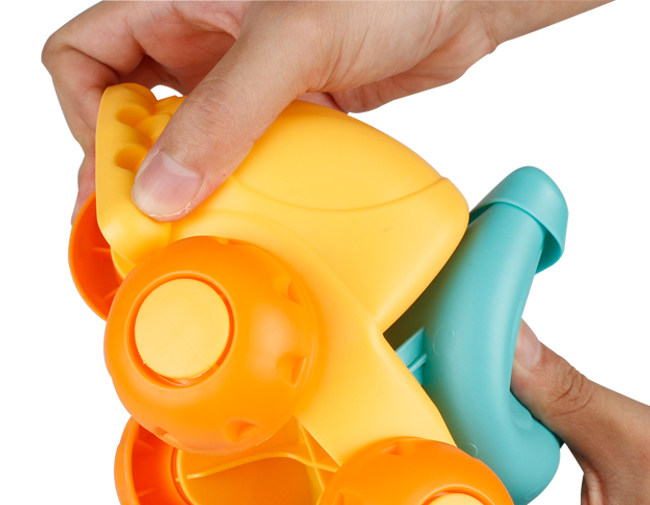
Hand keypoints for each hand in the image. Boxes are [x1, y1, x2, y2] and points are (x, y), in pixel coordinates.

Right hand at [42, 0, 606, 221]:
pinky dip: (236, 186)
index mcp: (175, 2)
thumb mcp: (292, 42)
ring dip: (186, 186)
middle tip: (144, 224)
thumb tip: (161, 188)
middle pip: (128, 110)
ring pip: (185, 141)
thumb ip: (224, 113)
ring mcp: (242, 80)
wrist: (458, 3)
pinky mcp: (284, 110)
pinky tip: (246, 213)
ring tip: (191, 229)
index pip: (84, 58)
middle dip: (131, 168)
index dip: (88, 119)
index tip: (122, 175)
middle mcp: (201, 40)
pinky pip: (239, 155)